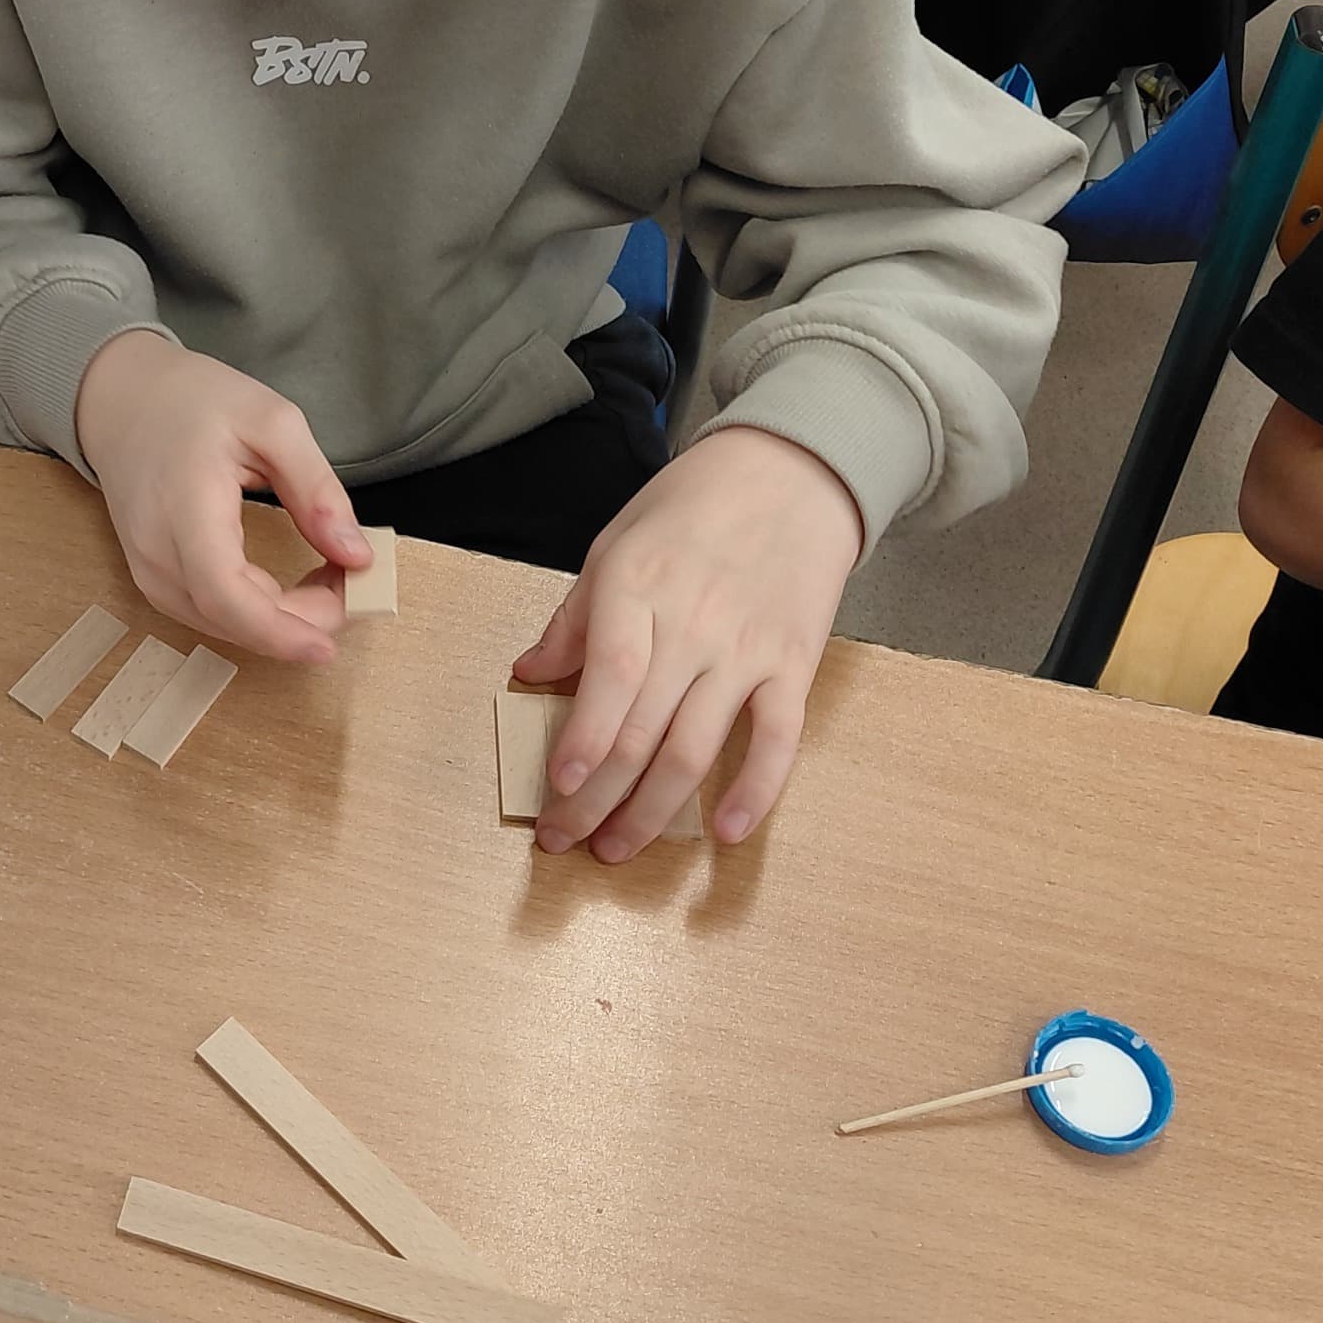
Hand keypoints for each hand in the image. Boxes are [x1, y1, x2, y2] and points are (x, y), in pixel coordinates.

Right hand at [73, 329, 361, 664]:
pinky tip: (288, 590)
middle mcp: (156, 551)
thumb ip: (315, 489)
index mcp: (184, 505)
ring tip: (327, 580)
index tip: (331, 642)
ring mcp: (148, 570)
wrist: (122, 400)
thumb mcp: (272, 422)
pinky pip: (209, 614)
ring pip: (222, 625)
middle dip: (300, 622)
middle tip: (351, 585)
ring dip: (282, 621)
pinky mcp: (153, 578)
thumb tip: (356, 555)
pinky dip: (256, 613)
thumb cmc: (194, 401)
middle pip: (231, 618)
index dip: (279, 630)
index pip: (224, 592)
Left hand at [509, 426, 861, 857]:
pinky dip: (755, 793)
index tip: (555, 792)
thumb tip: (528, 675)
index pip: (608, 682)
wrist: (791, 474)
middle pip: (641, 733)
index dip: (581, 744)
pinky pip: (777, 742)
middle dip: (596, 799)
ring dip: (653, 812)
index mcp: (635, 590)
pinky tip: (724, 833)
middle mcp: (692, 627)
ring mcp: (747, 652)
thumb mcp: (614, 544)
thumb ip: (573, 617)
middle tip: (563, 840)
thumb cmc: (690, 506)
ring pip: (696, 750)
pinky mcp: (794, 667)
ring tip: (617, 849)